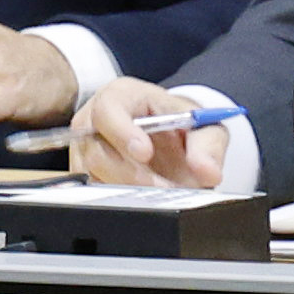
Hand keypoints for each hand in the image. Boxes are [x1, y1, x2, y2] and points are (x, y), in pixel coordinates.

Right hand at [66, 75, 219, 185]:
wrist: (171, 137)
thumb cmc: (179, 123)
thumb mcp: (202, 126)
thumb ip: (208, 146)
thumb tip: (208, 171)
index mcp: (120, 96)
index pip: (108, 110)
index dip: (122, 133)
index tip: (145, 153)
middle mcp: (94, 119)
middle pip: (98, 150)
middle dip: (132, 174)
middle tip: (164, 188)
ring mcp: (85, 147)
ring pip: (95, 174)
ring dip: (128, 188)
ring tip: (161, 192)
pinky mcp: (86, 171)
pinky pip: (95, 189)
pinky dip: (120, 197)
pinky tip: (144, 197)